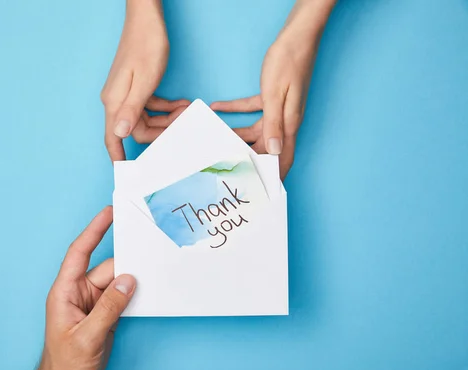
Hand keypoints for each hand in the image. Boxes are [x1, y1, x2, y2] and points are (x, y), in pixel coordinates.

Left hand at [20, 207, 135, 369]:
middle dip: (126, 263)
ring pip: (117, 282)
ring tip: (153, 273)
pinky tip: (145, 292)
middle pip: (106, 268)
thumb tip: (129, 281)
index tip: (109, 213)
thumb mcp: (88, 337)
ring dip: (132, 281)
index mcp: (65, 292)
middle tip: (149, 251)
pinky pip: (121, 296)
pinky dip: (133, 293)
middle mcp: (78, 293)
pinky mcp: (103, 314)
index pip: (79, 253)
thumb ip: (109, 309)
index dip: (94, 231)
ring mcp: (92, 303)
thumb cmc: (66, 365)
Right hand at [101, 0, 189, 161]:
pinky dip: (164, 108)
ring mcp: (126, 92)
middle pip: (136, 130)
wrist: (146, 19)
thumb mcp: (144, 81)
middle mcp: (117, 100)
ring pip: (145, 119)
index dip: (118, 157)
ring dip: (165, 120)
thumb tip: (120, 134)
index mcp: (115, 102)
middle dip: (159, 133)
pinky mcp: (135, 86)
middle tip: (181, 129)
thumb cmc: (145, 46)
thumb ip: (132, 109)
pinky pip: (149, 106)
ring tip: (185, 114)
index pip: (113, 138)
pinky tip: (180, 105)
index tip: (127, 173)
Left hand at [211, 0, 335, 179]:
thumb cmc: (289, 62)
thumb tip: (273, 152)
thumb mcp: (276, 95)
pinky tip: (218, 108)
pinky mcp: (274, 95)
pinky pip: (253, 108)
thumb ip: (273, 125)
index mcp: (289, 123)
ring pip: (256, 129)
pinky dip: (236, 110)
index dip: (274, 174)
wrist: (298, 35)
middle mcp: (286, 119)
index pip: (283, 157)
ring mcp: (280, 107)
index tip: (263, 189)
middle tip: (230, 167)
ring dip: (237, 134)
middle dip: (249, 157)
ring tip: (216, 140)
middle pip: (265, 146)